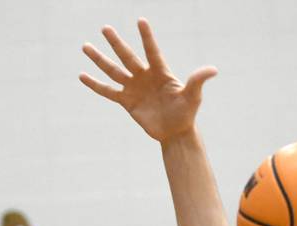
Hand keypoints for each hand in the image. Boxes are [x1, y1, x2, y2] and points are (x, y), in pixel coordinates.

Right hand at [80, 18, 217, 142]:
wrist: (176, 132)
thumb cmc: (186, 113)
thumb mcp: (193, 96)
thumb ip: (198, 80)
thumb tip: (213, 70)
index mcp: (160, 72)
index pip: (152, 51)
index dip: (147, 37)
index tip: (141, 21)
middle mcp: (144, 76)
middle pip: (128, 57)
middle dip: (116, 43)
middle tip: (105, 28)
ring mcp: (134, 88)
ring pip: (114, 70)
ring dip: (100, 59)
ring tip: (85, 46)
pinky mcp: (127, 102)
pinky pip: (108, 91)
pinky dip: (95, 84)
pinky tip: (82, 75)